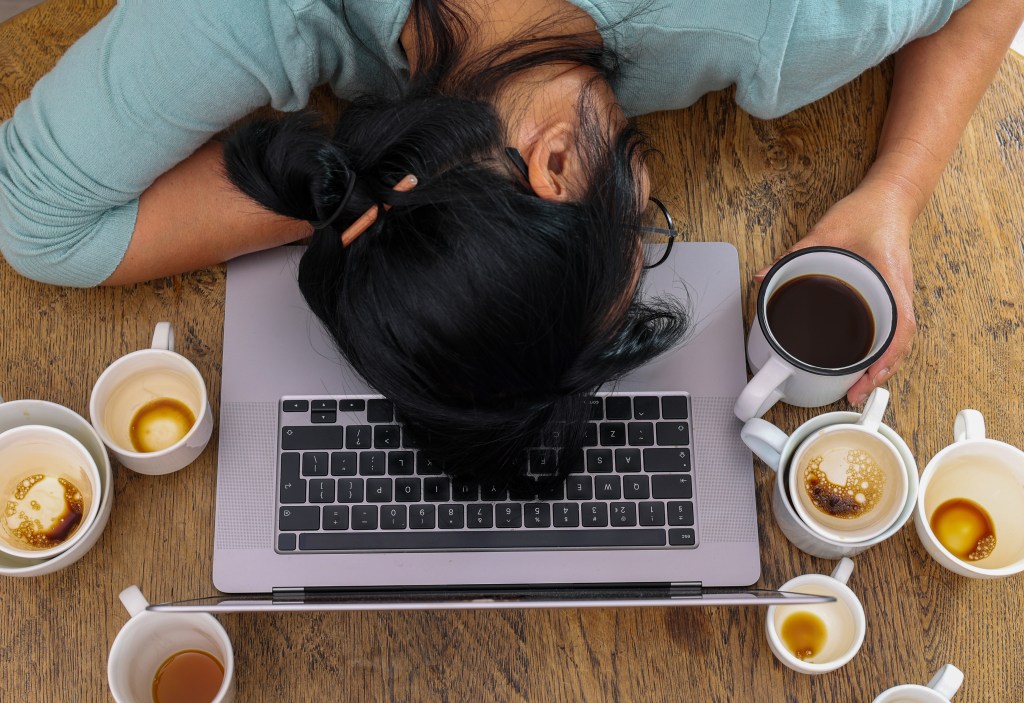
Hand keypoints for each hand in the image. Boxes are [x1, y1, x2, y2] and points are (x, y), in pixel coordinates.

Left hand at [755, 181, 917, 405]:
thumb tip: (763, 277)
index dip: (885, 358)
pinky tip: (864, 363)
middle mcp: (899, 291)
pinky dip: (880, 351)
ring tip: (858, 387)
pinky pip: (892, 330)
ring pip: (897, 340)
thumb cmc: (866, 213)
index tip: (867, 378)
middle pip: (900, 343)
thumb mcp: (825, 232)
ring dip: (881, 366)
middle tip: (854, 394)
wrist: (889, 198)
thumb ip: (792, 255)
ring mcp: (898, 295)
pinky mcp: (891, 295)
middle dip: (880, 373)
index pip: (900, 326)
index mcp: (889, 278)